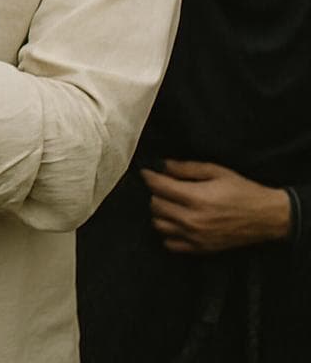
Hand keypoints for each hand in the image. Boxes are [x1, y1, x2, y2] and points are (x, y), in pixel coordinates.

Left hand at [141, 159, 292, 253]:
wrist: (266, 217)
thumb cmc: (242, 190)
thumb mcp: (216, 171)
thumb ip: (186, 168)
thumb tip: (162, 165)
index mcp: (196, 198)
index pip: (158, 187)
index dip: (150, 176)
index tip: (147, 172)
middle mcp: (192, 219)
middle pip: (155, 205)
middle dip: (156, 193)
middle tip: (164, 187)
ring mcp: (195, 237)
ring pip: (158, 225)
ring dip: (160, 213)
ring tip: (170, 204)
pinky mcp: (200, 249)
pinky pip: (169, 243)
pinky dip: (168, 233)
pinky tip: (176, 223)